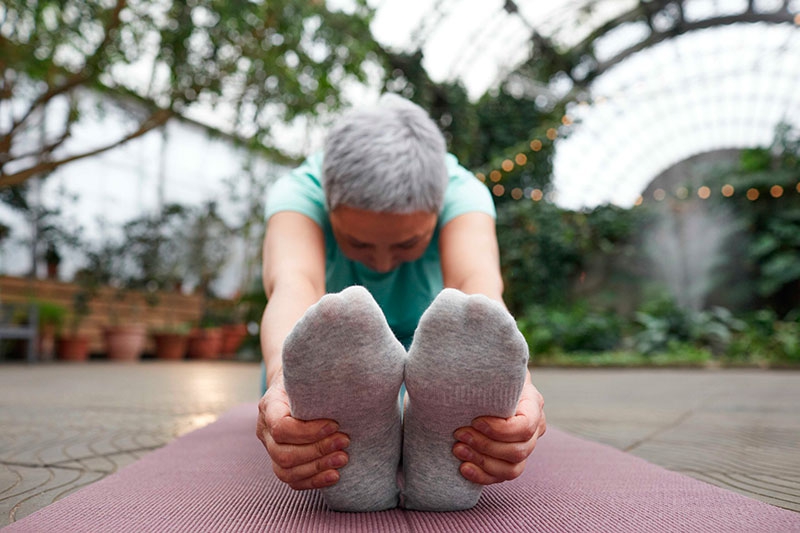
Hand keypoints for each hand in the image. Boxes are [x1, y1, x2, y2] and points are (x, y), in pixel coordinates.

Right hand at [256, 374, 350, 489]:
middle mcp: (264, 429)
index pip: (280, 427)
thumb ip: (318, 382)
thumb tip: (346, 385)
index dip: (308, 432)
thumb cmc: (306, 379)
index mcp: (269, 405)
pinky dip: (314, 481)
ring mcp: (270, 448)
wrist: (294, 385)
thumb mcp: (307, 375)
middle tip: (345, 441)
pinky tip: (335, 475)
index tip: (335, 424)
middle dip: (317, 451)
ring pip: (286, 470)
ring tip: (343, 458)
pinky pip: (292, 480)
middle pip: (283, 453)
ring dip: (318, 467)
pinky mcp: (280, 462)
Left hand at [452, 374, 545, 484]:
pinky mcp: (511, 461)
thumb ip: (489, 366)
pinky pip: (503, 477)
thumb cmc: (484, 373)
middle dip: (485, 445)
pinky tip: (463, 468)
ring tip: (457, 449)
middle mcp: (535, 427)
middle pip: (519, 450)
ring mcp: (525, 447)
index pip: (526, 425)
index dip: (501, 429)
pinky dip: (482, 476)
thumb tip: (475, 356)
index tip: (475, 421)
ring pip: (513, 467)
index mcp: (532, 403)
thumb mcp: (491, 367)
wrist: (479, 386)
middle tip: (458, 434)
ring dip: (483, 461)